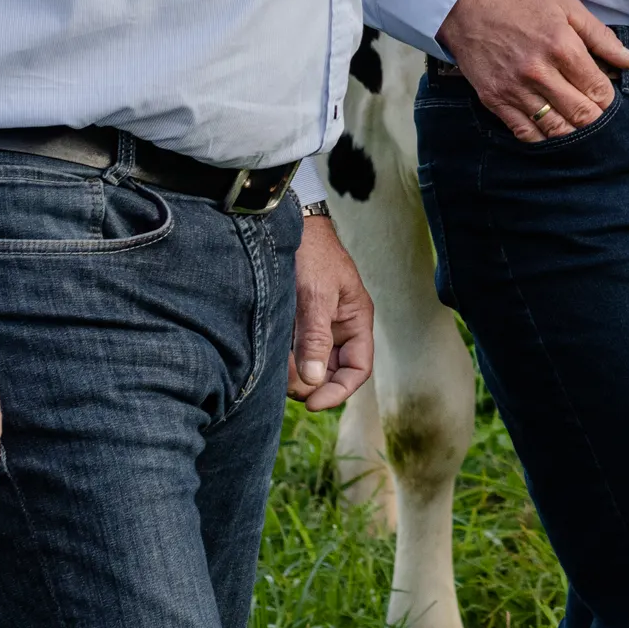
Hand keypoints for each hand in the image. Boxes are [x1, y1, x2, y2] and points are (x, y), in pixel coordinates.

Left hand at [291, 211, 375, 407]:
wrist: (287, 225)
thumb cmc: (311, 254)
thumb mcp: (316, 295)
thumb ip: (315, 337)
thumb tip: (313, 380)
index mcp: (356, 320)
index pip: (358, 369)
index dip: (338, 391)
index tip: (312, 402)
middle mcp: (339, 328)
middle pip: (333, 372)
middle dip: (312, 384)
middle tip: (286, 384)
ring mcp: (317, 326)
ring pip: (310, 365)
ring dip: (295, 373)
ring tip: (275, 368)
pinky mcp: (295, 324)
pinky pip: (294, 352)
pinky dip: (284, 360)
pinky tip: (270, 356)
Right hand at [441, 0, 628, 141]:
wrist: (466, 6)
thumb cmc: (520, 3)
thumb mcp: (567, 8)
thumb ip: (601, 37)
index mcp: (562, 46)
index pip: (598, 89)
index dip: (608, 98)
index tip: (606, 97)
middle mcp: (540, 72)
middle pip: (581, 114)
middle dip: (595, 118)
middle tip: (596, 114)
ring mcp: (515, 89)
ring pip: (556, 128)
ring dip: (573, 132)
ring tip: (578, 125)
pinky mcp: (495, 100)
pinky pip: (525, 133)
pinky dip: (543, 138)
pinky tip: (551, 130)